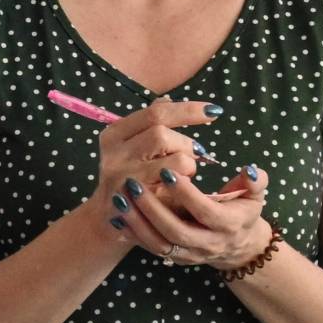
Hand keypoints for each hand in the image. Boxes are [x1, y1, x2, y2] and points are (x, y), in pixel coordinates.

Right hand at [91, 97, 219, 227]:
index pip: (155, 113)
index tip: (213, 110)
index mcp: (114, 134)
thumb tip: (168, 100)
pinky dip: (184, 184)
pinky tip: (178, 188)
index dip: (187, 110)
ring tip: (183, 174)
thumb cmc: (130, 180)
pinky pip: (175, 188)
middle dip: (186, 143)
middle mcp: (114, 154)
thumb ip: (149, 125)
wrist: (109, 222)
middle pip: (162, 133)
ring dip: (188, 165)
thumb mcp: (132, 148)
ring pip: (174, 160)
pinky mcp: (137, 203)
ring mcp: (123, 179)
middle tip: (193, 154)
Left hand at [114, 160, 270, 269]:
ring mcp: (190, 254)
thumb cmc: (243, 211)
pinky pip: (151, 248)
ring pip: (160, 244)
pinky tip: (116, 216)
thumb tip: (251, 171)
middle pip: (177, 231)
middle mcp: (208, 243)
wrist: (238, 245)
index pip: (206, 212)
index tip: (167, 171)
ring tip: (120, 199)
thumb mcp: (256, 196)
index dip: (186, 194)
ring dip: (137, 223)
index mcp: (229, 225)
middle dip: (153, 209)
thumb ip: (256, 182)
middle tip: (133, 184)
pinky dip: (132, 233)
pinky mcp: (174, 257)